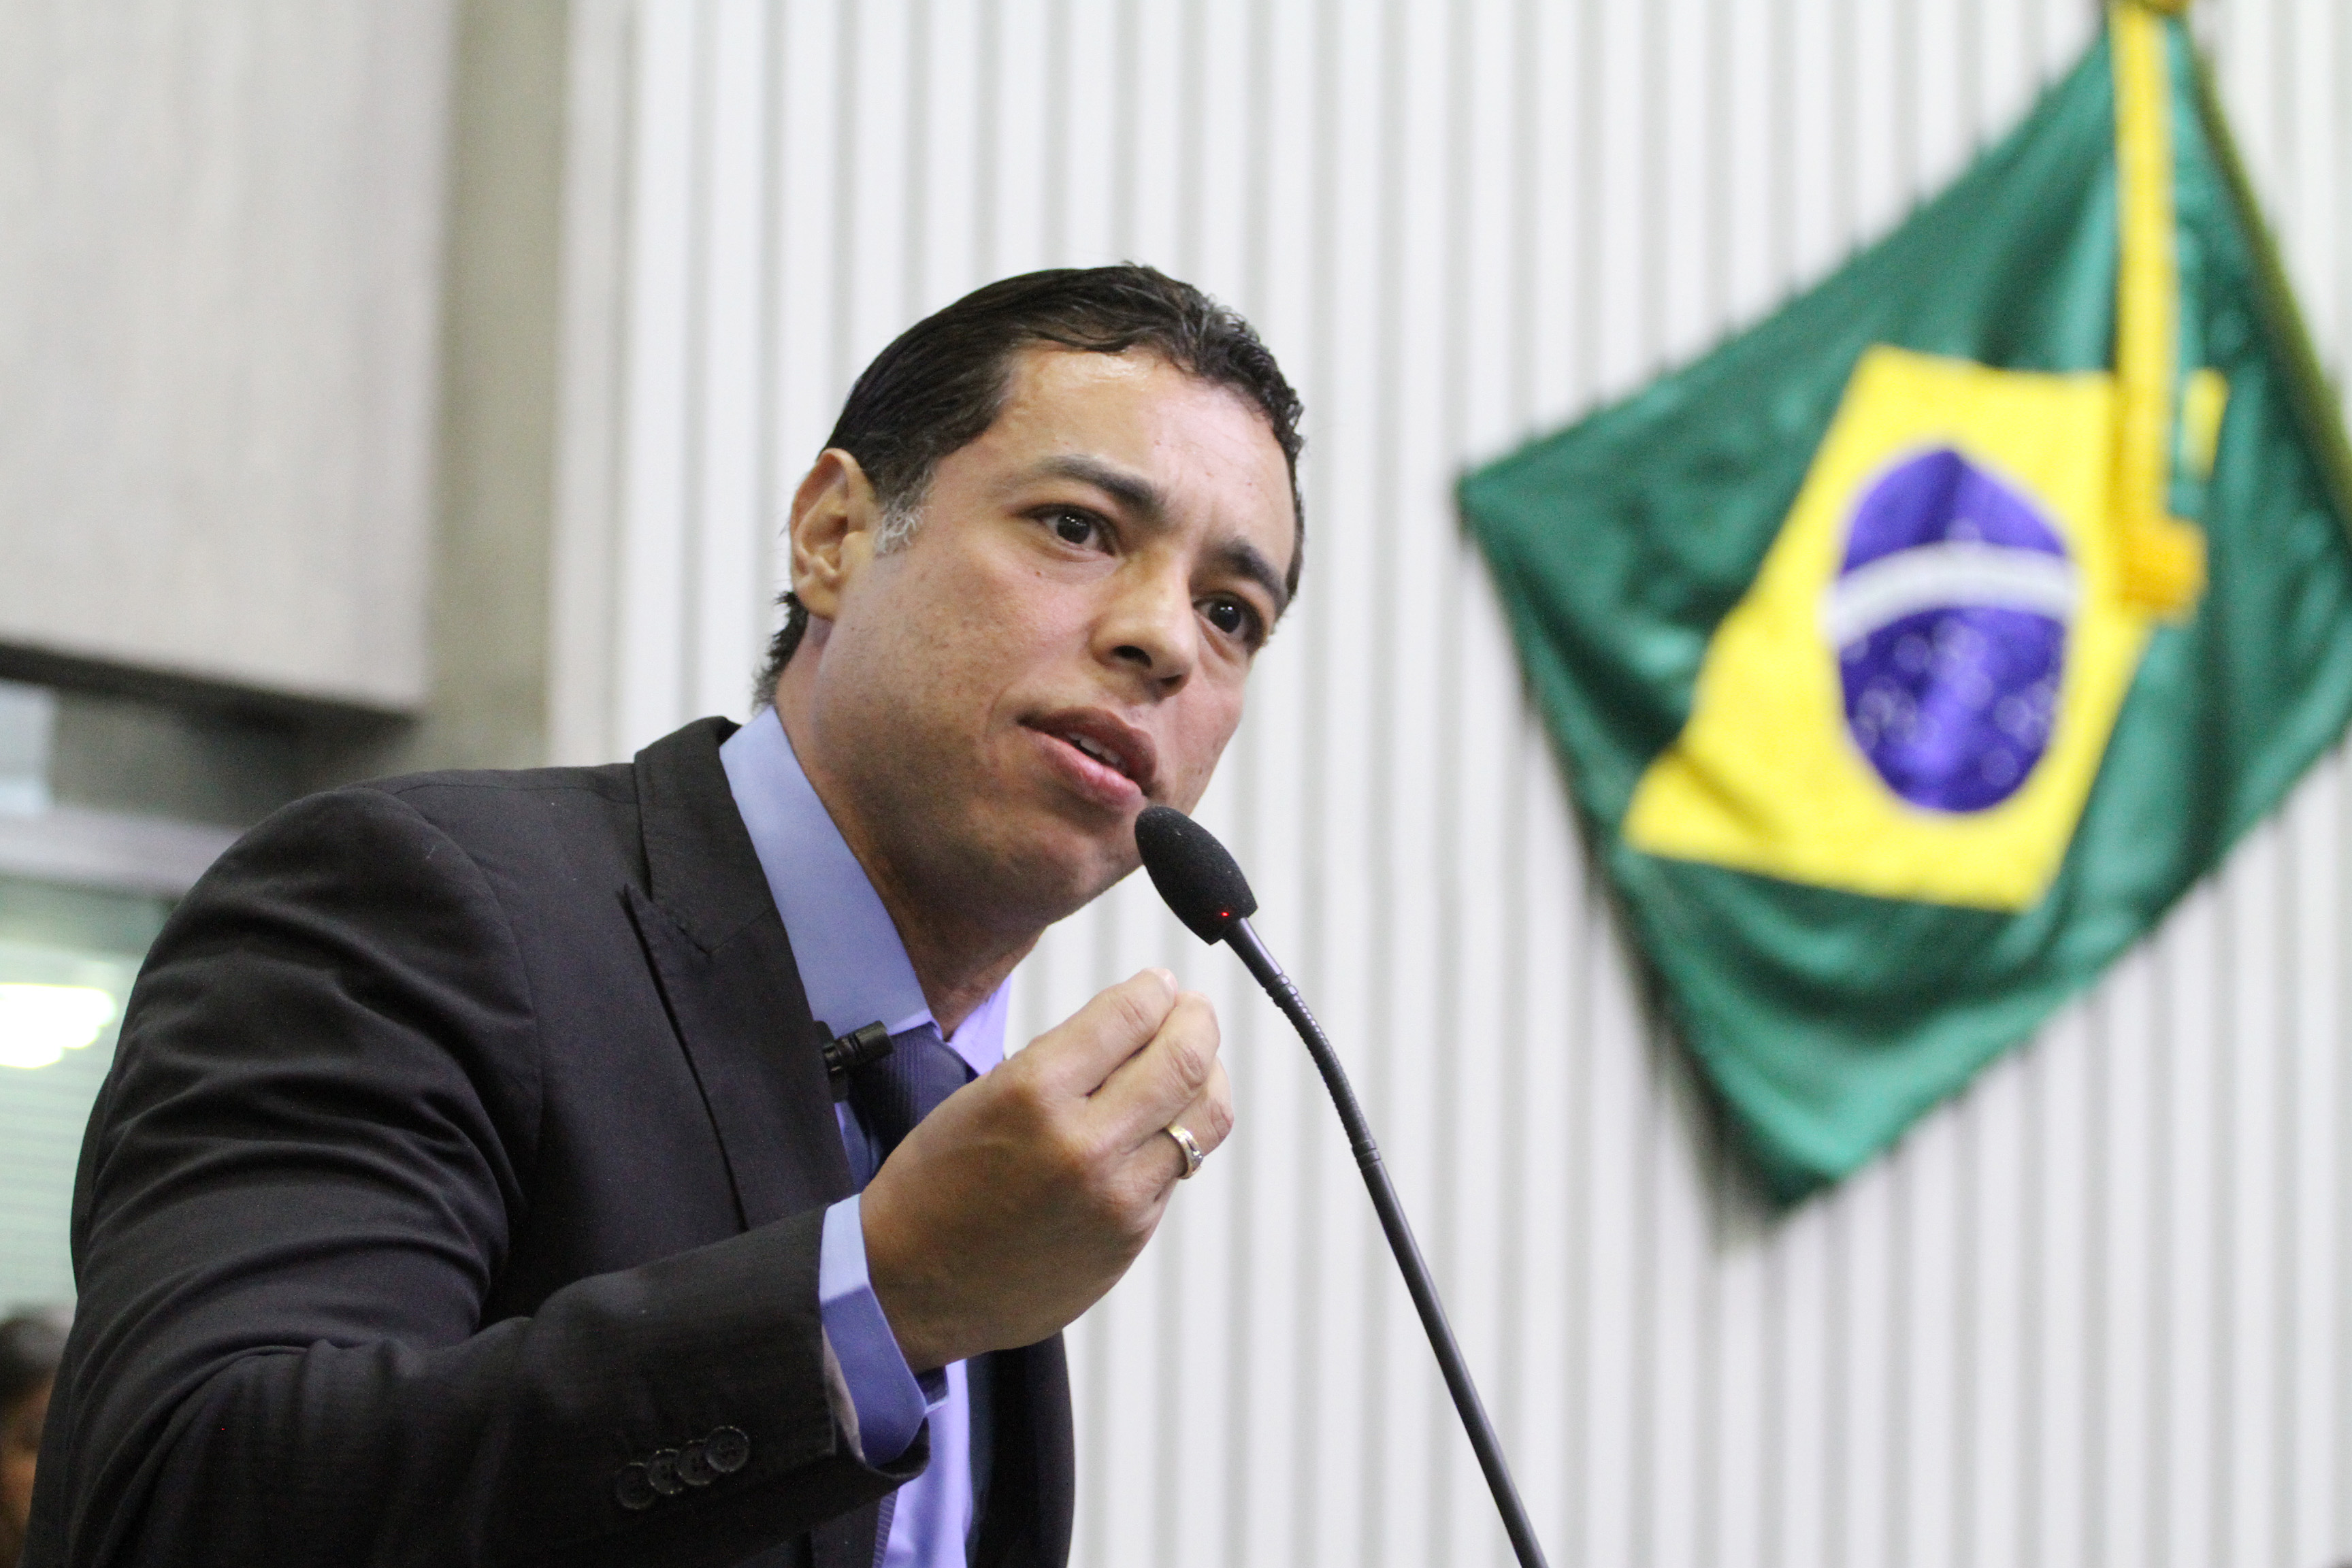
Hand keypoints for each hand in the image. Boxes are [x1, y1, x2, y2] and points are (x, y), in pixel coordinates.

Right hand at [859, 968, 1233, 1370]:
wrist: (909, 1285)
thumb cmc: (935, 1184)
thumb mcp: (984, 1095)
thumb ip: (1066, 1060)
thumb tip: (1138, 1022)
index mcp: (1034, 1093)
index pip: (1130, 1015)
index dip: (1155, 990)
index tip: (1159, 985)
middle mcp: (1084, 1144)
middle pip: (1186, 1060)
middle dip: (1198, 1021)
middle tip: (1194, 1011)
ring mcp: (1116, 1197)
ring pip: (1206, 1117)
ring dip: (1208, 1076)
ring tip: (1196, 1063)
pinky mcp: (1129, 1237)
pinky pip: (1178, 1169)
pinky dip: (1178, 1135)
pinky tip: (1159, 1123)